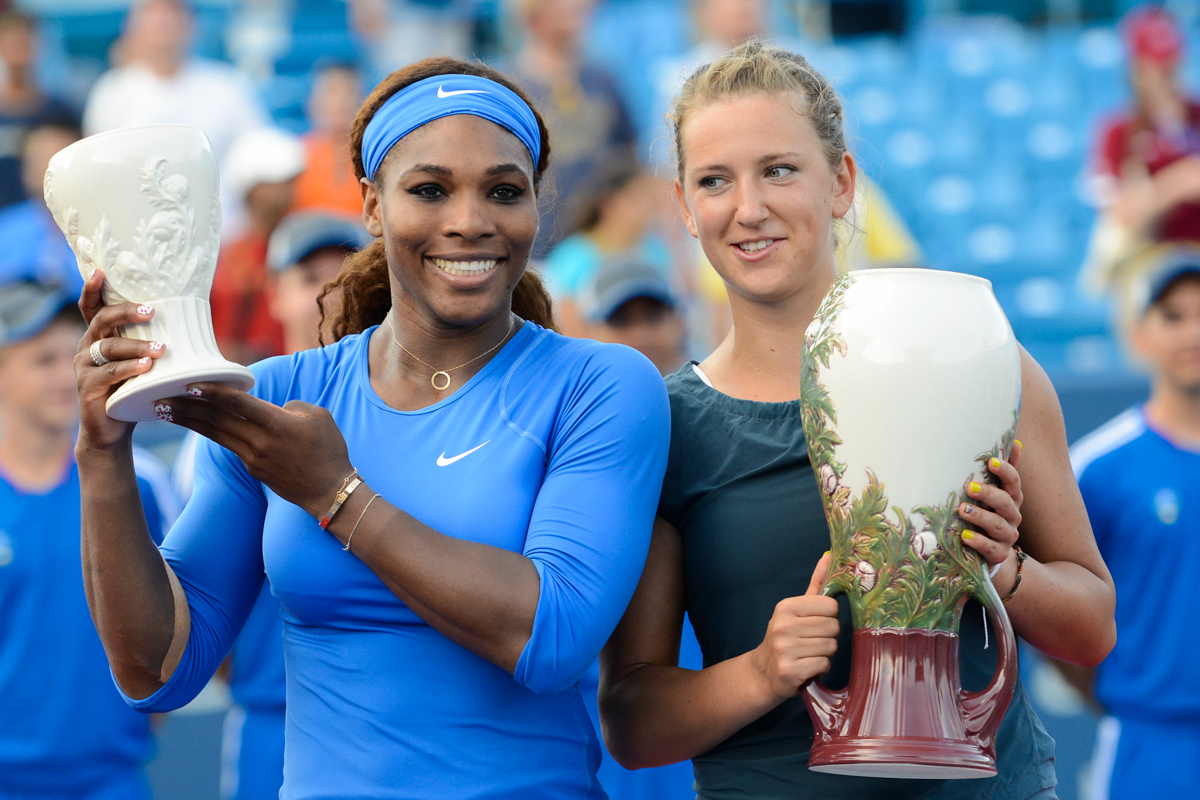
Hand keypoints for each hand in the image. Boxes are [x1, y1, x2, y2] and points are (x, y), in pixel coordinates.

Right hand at [75, 268, 165, 450]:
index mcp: (99, 337)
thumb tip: (190, 321)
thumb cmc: (132, 390)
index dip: (92, 289)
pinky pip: (109, 372)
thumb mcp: (142, 363)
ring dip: (137, 345)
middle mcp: (87, 347)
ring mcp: (84, 367)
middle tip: (153, 311)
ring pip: (109, 346)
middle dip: (127, 312)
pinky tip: (147, 367)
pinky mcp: (87, 387)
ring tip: (161, 349)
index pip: (92, 308)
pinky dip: (129, 368)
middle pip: (102, 320)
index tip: (100, 272)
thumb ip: (152, 342)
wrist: (113, 430)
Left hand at [156, 383, 353, 517]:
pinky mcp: (252, 469)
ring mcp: (253, 458)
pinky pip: (229, 445)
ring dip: (189, 421)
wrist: (330, 491)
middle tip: (160, 396)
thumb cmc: (329, 450)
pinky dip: (211, 433)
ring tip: (165, 411)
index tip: (189, 383)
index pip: (237, 403)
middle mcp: (259, 441)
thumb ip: (291, 405)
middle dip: (186, 407)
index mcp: (276, 424)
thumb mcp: (318, 416)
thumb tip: (273, 408)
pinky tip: (198, 424)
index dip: (212, 392)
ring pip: (215, 434)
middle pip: (216, 420)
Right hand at [751, 552, 838, 700]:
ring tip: (808, 653)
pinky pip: (824, 664)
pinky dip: (820, 668)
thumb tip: (829, 556)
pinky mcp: (790, 670)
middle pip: (833, 627)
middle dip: (828, 636)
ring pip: (830, 646)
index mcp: (786, 607)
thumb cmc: (785, 637)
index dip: (829, 616)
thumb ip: (816, 584)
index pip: (831, 606)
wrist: (763, 672)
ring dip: (824, 653)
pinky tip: (807, 666)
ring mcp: (785, 649)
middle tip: (811, 641)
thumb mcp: (796, 609)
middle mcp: (783, 625)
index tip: (815, 622)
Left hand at [958, 441, 1022, 570]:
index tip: (991, 461)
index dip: (1005, 471)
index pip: (1013, 482)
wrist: (988, 551)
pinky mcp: (998, 554)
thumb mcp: (993, 493)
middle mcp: (1012, 516)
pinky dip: (978, 541)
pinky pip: (990, 548)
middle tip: (970, 487)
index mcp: (1011, 498)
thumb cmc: (987, 514)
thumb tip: (1014, 442)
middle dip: (989, 494)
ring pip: (997, 525)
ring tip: (963, 509)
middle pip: (1005, 503)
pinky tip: (964, 535)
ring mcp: (1007, 536)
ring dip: (980, 516)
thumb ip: (1001, 471)